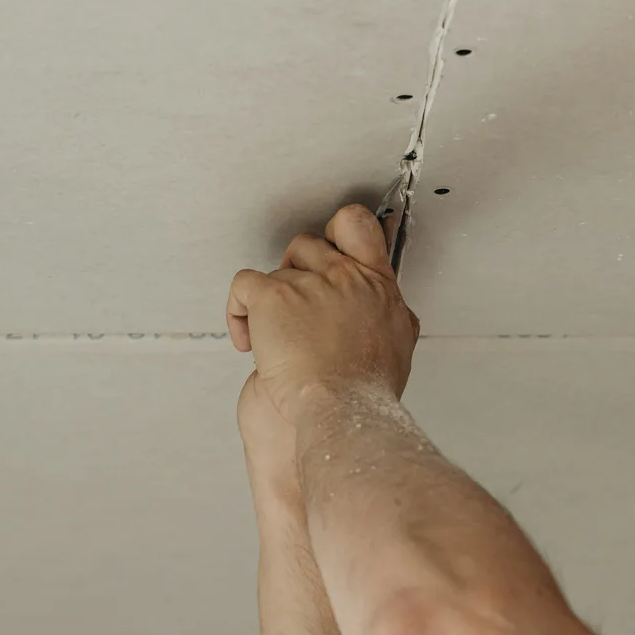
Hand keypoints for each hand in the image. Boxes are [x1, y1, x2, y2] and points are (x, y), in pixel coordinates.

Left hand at [227, 204, 419, 475]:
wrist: (344, 408)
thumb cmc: (365, 390)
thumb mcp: (396, 341)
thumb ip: (386, 313)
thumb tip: (384, 307)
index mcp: (377, 284)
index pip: (357, 226)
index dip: (336, 232)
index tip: (324, 253)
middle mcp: (345, 276)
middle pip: (306, 245)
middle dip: (292, 273)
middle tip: (289, 311)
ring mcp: (309, 283)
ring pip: (274, 272)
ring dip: (267, 303)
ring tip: (269, 340)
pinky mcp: (273, 296)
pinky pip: (244, 285)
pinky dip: (238, 311)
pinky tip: (248, 341)